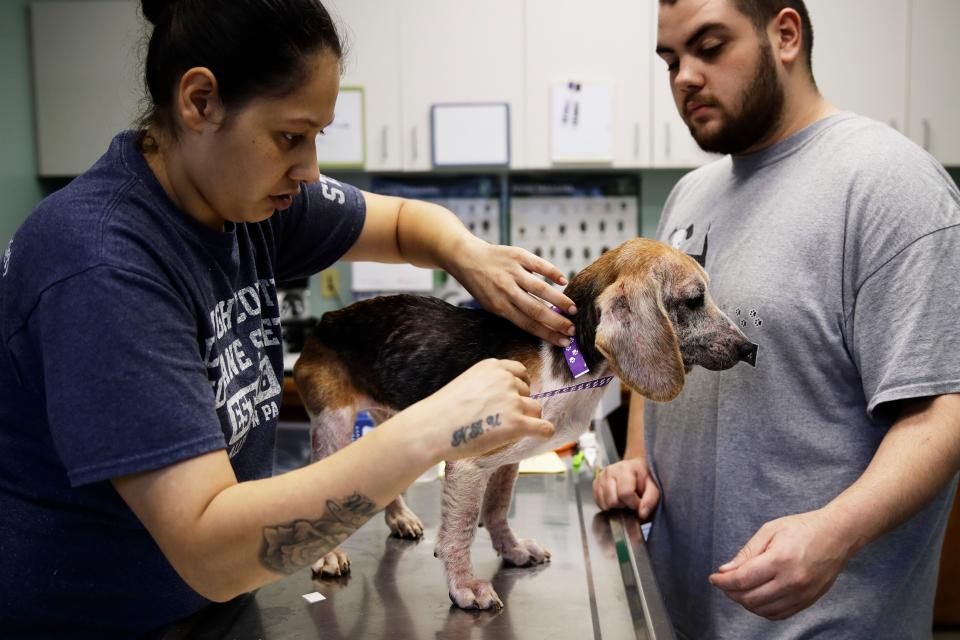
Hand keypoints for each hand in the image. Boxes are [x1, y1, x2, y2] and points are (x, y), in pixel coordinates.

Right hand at [416, 358, 554, 461]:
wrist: (431, 428)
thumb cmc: (444, 411)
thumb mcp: (468, 383)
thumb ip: (490, 384)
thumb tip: (512, 396)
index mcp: (493, 367)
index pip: (520, 373)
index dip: (518, 388)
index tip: (512, 400)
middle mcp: (506, 380)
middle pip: (528, 393)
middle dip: (519, 406)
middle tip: (498, 422)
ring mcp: (512, 401)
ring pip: (536, 410)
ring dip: (527, 420)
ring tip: (505, 431)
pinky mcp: (516, 424)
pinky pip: (544, 427)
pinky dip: (543, 432)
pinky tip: (539, 435)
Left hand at [444, 236, 576, 346]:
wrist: (466, 257)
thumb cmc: (482, 285)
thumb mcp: (491, 304)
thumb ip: (513, 312)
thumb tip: (542, 323)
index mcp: (500, 306)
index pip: (528, 324)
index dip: (548, 334)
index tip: (564, 342)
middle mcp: (506, 290)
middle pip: (536, 310)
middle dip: (557, 322)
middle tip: (573, 330)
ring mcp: (513, 272)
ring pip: (540, 289)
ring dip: (559, 300)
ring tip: (573, 309)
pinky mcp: (518, 255)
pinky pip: (539, 265)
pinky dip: (553, 272)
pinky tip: (563, 281)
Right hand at [592, 458, 659, 520]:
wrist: (636, 469)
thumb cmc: (644, 478)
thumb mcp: (653, 487)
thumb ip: (650, 500)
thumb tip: (642, 514)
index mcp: (625, 468)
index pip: (625, 493)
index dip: (633, 503)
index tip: (638, 501)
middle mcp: (610, 470)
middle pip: (612, 500)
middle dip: (623, 505)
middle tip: (630, 500)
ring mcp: (601, 476)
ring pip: (604, 503)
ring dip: (615, 505)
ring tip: (623, 499)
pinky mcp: (595, 483)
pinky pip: (597, 501)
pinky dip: (607, 504)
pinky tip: (615, 499)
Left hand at [708, 509, 854, 619]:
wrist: (837, 535)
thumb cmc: (803, 528)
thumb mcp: (769, 530)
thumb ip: (747, 552)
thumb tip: (726, 570)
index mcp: (780, 560)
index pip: (742, 580)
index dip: (723, 582)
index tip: (713, 578)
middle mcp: (792, 581)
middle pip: (750, 598)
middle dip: (731, 593)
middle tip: (724, 583)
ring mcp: (802, 594)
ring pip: (763, 610)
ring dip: (745, 603)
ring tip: (738, 590)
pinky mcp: (808, 601)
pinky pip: (779, 614)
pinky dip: (763, 610)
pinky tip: (756, 597)